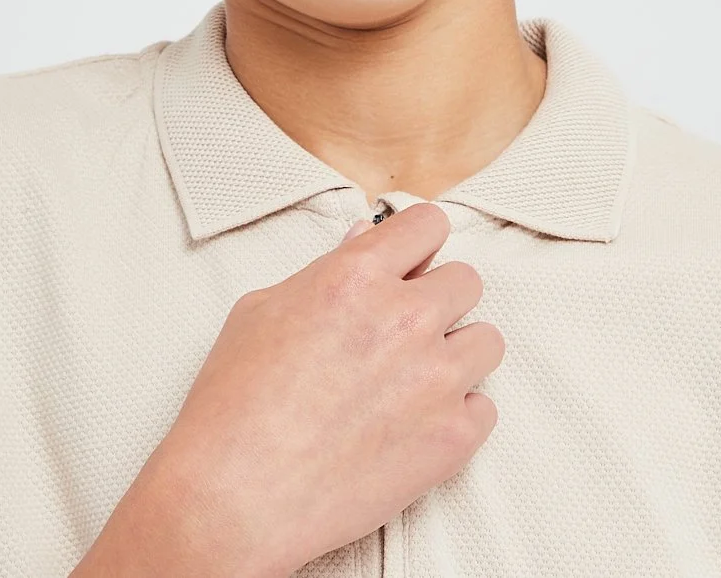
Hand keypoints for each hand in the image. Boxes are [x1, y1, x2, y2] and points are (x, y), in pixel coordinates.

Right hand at [153, 201, 502, 576]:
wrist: (234, 496)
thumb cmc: (234, 405)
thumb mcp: (263, 311)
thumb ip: (326, 270)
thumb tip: (365, 242)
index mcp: (357, 276)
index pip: (428, 224)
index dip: (419, 243)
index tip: (412, 261)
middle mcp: (405, 318)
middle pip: (465, 281)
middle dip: (437, 299)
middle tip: (404, 328)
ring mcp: (435, 378)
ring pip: (486, 340)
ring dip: (456, 353)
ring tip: (414, 379)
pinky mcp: (451, 438)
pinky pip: (485, 407)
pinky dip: (458, 414)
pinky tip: (416, 423)